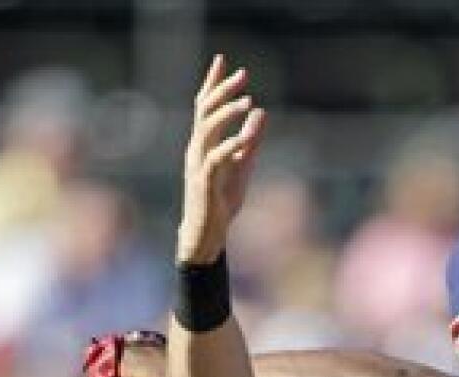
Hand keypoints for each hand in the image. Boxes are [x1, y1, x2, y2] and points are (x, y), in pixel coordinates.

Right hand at [176, 55, 265, 264]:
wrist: (206, 235)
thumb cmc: (221, 203)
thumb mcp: (242, 166)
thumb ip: (251, 141)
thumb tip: (261, 112)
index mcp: (204, 143)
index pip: (204, 106)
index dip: (212, 82)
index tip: (223, 60)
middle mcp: (197, 149)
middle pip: (205, 110)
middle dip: (222, 90)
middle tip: (243, 74)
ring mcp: (198, 164)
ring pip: (207, 129)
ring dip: (227, 113)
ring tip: (248, 101)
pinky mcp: (204, 182)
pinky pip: (215, 158)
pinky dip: (231, 145)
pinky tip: (245, 138)